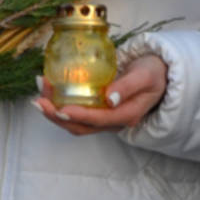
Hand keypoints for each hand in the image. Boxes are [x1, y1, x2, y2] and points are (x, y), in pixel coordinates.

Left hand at [34, 54, 169, 135]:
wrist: (161, 74)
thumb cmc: (153, 73)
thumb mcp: (145, 75)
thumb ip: (128, 86)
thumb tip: (110, 98)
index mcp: (126, 115)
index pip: (98, 119)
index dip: (77, 115)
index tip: (59, 108)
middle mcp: (114, 121)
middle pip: (81, 126)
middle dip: (57, 116)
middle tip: (39, 101)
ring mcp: (106, 118)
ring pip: (76, 123)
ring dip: (55, 112)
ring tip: (39, 96)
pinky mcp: (100, 111)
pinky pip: (77, 113)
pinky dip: (61, 105)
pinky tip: (50, 92)